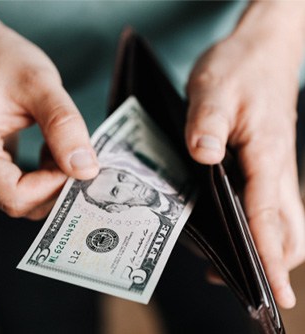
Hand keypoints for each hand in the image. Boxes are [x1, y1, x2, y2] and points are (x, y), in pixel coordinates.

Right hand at [0, 4, 98, 219]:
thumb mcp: (37, 83)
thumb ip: (63, 126)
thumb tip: (85, 169)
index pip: (17, 197)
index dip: (55, 186)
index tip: (79, 163)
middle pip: (22, 202)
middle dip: (58, 184)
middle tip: (78, 155)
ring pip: (25, 197)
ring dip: (53, 179)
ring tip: (62, 146)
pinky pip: (22, 186)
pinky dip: (45, 175)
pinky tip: (52, 150)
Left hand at [186, 2, 304, 308]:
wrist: (261, 49)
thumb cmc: (240, 66)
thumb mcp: (214, 89)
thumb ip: (207, 123)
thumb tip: (203, 156)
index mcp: (267, 154)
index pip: (269, 216)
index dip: (269, 256)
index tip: (272, 293)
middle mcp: (276, 167)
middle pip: (288, 228)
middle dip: (272, 260)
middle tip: (246, 285)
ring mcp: (273, 166)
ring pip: (281, 218)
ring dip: (265, 245)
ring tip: (233, 264)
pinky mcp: (265, 161)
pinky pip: (268, 201)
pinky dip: (258, 223)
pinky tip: (230, 225)